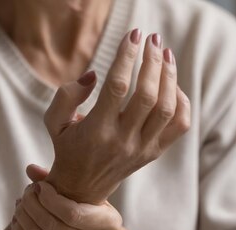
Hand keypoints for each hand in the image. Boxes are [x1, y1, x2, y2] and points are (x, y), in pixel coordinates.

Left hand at [10, 173, 122, 229]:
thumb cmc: (89, 209)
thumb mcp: (85, 194)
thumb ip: (61, 180)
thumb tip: (30, 168)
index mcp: (110, 224)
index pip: (72, 213)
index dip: (50, 199)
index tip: (40, 186)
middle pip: (54, 226)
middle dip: (33, 206)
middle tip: (26, 193)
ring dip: (25, 219)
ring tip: (20, 204)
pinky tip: (18, 220)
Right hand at [44, 28, 190, 204]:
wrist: (82, 189)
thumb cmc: (67, 148)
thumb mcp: (54, 122)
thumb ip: (67, 95)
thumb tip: (94, 75)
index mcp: (96, 130)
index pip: (117, 86)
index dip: (127, 56)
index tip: (133, 35)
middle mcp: (122, 141)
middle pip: (147, 95)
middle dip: (152, 62)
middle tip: (153, 39)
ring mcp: (141, 149)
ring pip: (167, 108)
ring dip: (169, 77)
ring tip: (165, 54)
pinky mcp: (153, 153)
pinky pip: (179, 126)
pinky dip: (181, 102)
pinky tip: (171, 84)